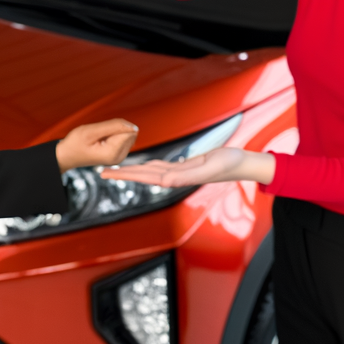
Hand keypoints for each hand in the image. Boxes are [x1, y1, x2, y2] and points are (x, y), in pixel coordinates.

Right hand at [56, 119, 138, 172]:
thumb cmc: (75, 143)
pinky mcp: (118, 154)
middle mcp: (120, 157)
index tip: (101, 132)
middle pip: (129, 133)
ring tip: (99, 139)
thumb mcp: (91, 131)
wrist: (66, 155)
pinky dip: (113, 135)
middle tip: (99, 135)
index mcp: (114, 153)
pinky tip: (102, 141)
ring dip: (114, 132)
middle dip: (116, 129)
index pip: (128, 131)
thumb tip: (134, 127)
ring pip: (127, 134)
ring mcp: (119, 157)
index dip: (115, 126)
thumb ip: (114, 126)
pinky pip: (123, 137)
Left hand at [101, 147, 276, 186]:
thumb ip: (186, 175)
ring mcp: (180, 172)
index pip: (145, 177)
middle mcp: (175, 177)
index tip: (108, 173)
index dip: (126, 174)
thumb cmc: (228, 164)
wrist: (242, 163)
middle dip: (122, 174)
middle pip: (143, 176)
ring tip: (117, 168)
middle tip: (102, 172)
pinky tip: (144, 165)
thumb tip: (164, 180)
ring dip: (133, 170)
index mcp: (176, 178)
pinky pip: (162, 166)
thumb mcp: (207, 166)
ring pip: (150, 171)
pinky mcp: (185, 166)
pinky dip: (149, 165)